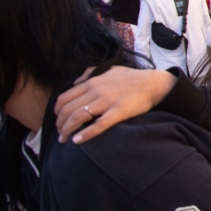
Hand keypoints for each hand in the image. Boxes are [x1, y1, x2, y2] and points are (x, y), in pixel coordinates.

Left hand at [54, 67, 176, 143]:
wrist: (153, 84)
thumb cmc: (132, 78)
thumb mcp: (109, 69)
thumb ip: (90, 73)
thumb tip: (76, 82)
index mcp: (91, 82)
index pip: (64, 98)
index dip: (57, 111)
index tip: (58, 119)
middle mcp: (95, 91)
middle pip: (67, 110)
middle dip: (59, 124)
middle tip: (60, 133)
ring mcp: (106, 102)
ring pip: (78, 118)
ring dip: (67, 131)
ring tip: (64, 139)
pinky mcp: (117, 112)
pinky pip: (98, 125)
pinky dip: (85, 134)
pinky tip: (77, 141)